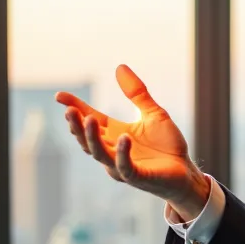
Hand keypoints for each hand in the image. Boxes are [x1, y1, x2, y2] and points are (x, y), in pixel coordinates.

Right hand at [55, 65, 208, 220]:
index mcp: (115, 134)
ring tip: (89, 119)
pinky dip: (123, 153)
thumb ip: (137, 93)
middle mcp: (113, 150)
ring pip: (100, 153)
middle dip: (77, 125)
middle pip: (88, 138)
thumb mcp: (153, 113)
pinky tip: (124, 137)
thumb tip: (119, 66)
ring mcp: (122, 165)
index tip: (59, 96)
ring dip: (92, 137)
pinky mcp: (137, 177)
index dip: (75, 108)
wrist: (185, 171)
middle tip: (68, 110)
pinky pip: (125, 166)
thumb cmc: (168, 145)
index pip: (90, 119)